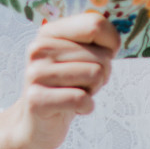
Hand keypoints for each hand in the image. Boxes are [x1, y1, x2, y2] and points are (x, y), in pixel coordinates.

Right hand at [0, 12, 119, 148]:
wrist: (36, 123)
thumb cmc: (67, 86)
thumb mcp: (82, 57)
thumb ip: (97, 40)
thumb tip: (114, 42)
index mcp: (50, 32)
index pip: (96, 24)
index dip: (111, 44)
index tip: (101, 57)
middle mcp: (39, 48)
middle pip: (101, 56)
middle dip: (101, 74)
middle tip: (80, 84)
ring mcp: (35, 73)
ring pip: (95, 75)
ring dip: (93, 90)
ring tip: (74, 93)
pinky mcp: (36, 99)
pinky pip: (82, 99)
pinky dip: (86, 107)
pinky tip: (73, 109)